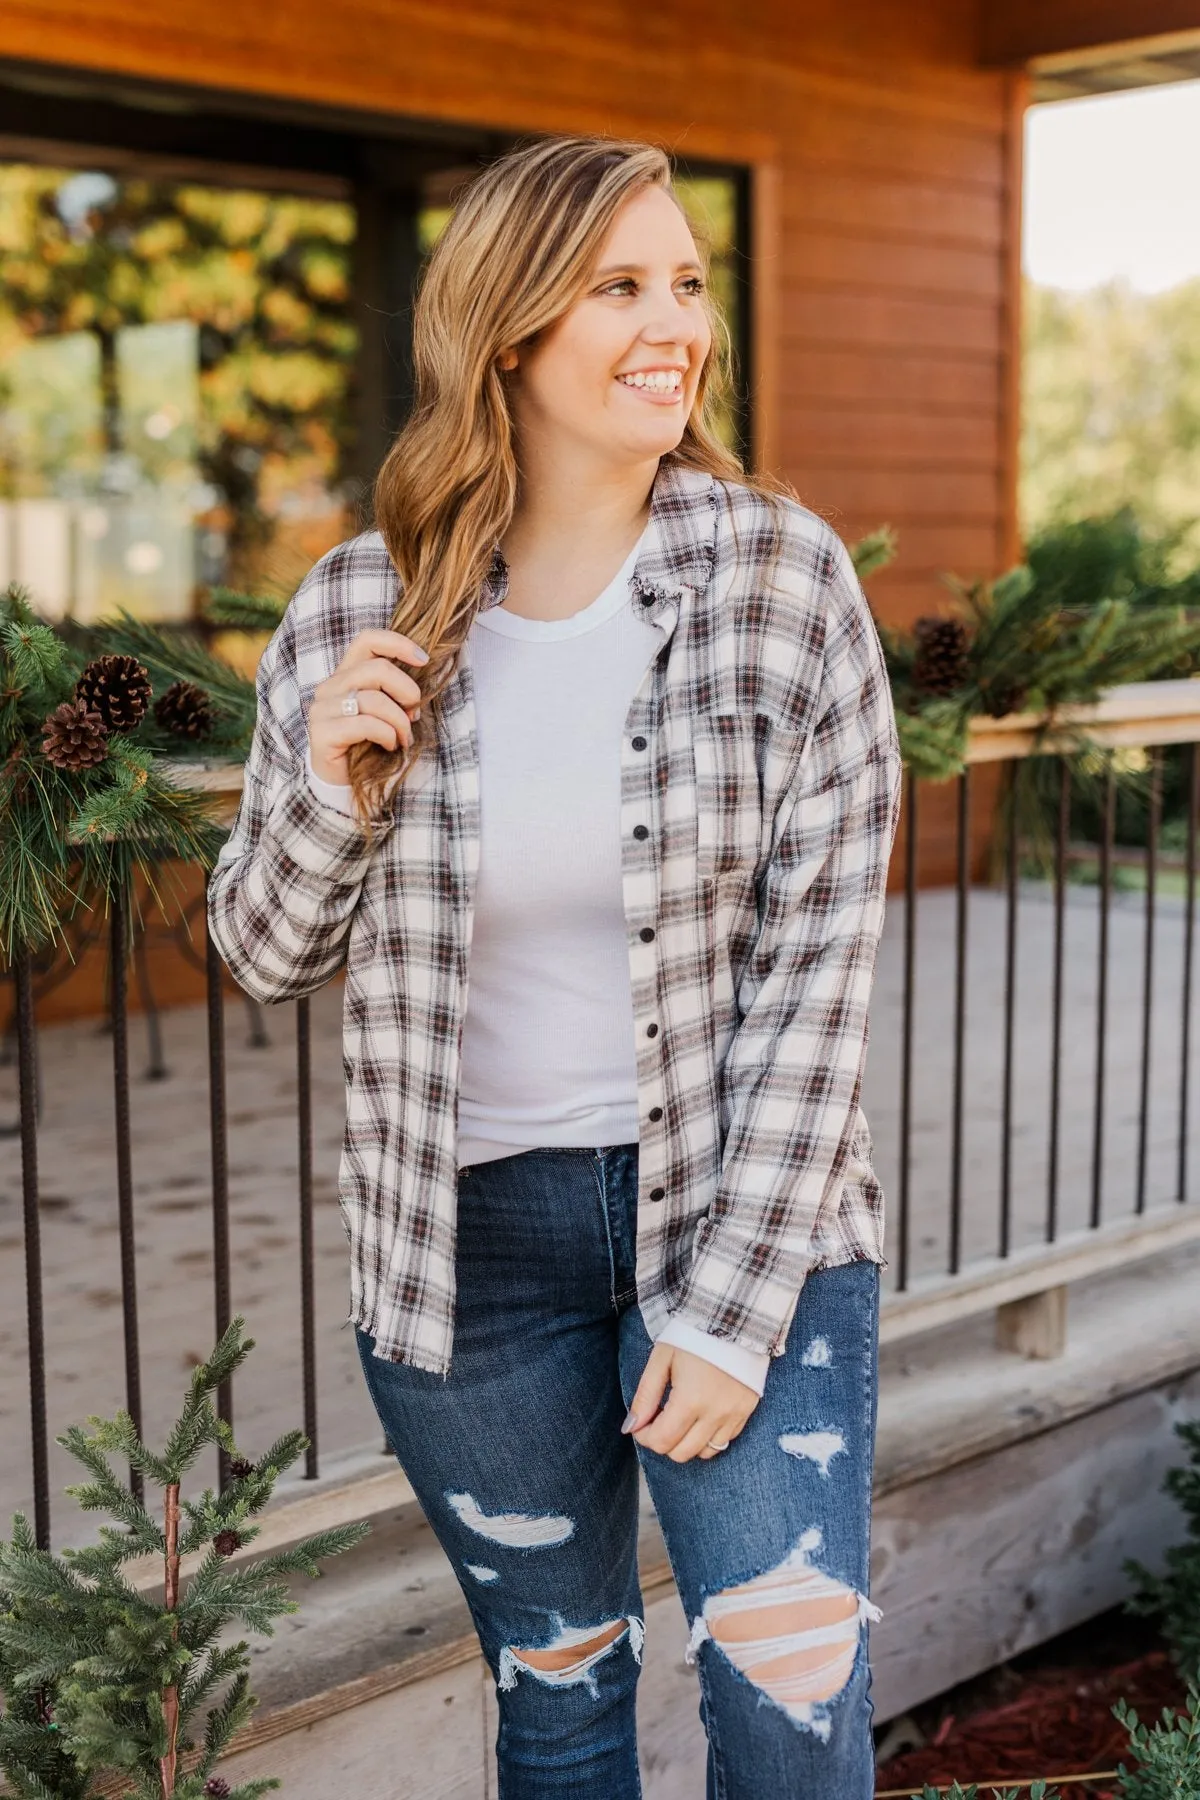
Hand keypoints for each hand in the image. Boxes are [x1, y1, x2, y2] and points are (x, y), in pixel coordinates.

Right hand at [308, 629, 429, 784]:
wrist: (343, 783)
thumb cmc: (369, 744)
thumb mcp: (386, 711)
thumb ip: (395, 692)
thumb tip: (420, 680)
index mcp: (346, 675)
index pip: (367, 640)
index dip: (397, 643)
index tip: (423, 659)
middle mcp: (330, 687)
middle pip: (377, 669)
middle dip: (407, 691)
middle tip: (414, 715)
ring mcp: (322, 709)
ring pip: (373, 699)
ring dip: (400, 721)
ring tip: (404, 738)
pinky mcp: (322, 732)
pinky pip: (365, 724)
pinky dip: (387, 735)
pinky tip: (389, 745)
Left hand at [625, 1343, 758, 1463]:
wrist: (733, 1316)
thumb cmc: (693, 1335)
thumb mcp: (661, 1359)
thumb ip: (645, 1396)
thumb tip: (631, 1426)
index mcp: (690, 1400)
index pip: (662, 1441)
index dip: (645, 1437)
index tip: (641, 1424)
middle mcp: (715, 1414)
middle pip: (682, 1453)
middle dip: (663, 1442)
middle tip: (657, 1421)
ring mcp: (734, 1415)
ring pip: (705, 1453)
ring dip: (686, 1443)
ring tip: (680, 1419)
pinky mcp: (747, 1411)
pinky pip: (725, 1441)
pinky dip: (708, 1437)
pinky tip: (700, 1417)